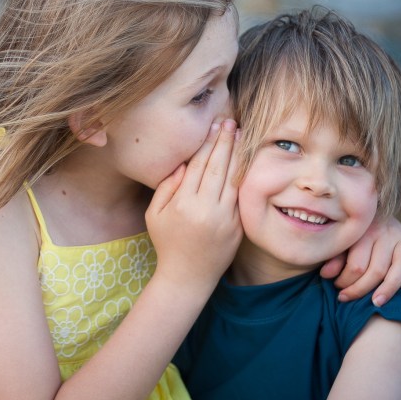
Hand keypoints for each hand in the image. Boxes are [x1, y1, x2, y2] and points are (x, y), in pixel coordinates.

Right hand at [146, 119, 242, 293]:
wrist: (188, 277)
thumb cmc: (167, 243)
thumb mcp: (155, 215)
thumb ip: (166, 187)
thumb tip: (183, 163)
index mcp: (183, 204)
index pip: (197, 165)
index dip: (206, 143)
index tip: (212, 126)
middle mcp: (206, 209)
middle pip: (218, 166)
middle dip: (224, 141)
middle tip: (229, 122)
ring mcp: (225, 218)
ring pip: (233, 178)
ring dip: (238, 154)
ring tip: (241, 134)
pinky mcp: (238, 226)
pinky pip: (241, 195)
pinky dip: (244, 175)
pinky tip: (245, 160)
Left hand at [320, 217, 400, 305]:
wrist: (373, 212)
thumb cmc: (354, 235)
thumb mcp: (342, 243)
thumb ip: (335, 258)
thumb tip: (326, 275)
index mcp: (364, 230)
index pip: (357, 265)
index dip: (346, 282)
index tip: (338, 290)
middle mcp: (386, 232)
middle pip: (378, 269)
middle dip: (361, 289)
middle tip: (347, 299)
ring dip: (389, 288)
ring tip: (376, 303)